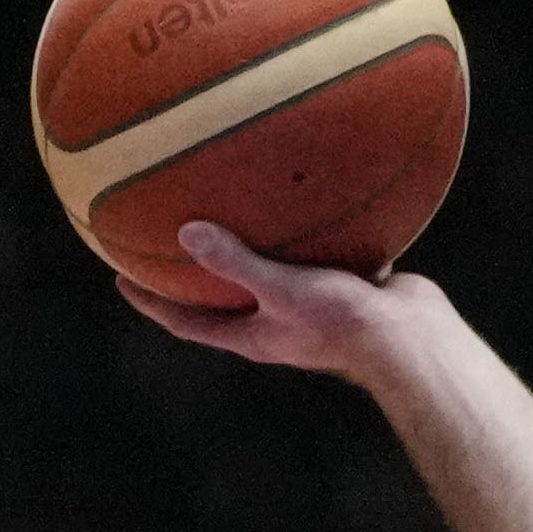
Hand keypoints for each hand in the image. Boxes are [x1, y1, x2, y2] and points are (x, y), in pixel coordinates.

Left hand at [122, 220, 433, 373]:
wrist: (412, 339)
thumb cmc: (345, 324)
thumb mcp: (282, 290)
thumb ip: (236, 262)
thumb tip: (186, 232)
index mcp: (252, 335)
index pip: (186, 322)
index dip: (150, 303)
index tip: (121, 277)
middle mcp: (275, 325)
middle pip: (220, 299)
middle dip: (192, 272)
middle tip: (162, 238)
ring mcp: (308, 307)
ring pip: (268, 273)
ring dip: (248, 247)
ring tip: (228, 207)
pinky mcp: (341, 288)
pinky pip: (312, 252)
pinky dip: (302, 228)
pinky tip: (299, 192)